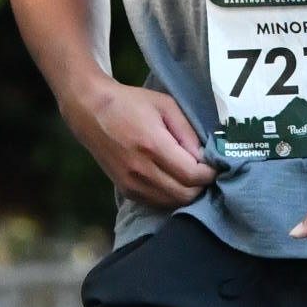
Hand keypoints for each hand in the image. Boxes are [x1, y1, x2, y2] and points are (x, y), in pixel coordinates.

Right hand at [65, 79, 215, 207]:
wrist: (91, 111)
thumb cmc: (131, 103)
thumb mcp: (166, 106)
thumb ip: (188, 132)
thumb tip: (205, 157)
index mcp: (153, 145)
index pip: (192, 175)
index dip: (210, 173)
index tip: (215, 165)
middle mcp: (141, 169)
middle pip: (185, 195)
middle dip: (202, 186)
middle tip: (206, 172)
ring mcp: (131, 184)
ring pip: (172, 203)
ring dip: (187, 194)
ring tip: (191, 177)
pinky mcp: (125, 191)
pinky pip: (157, 203)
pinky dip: (171, 197)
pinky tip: (174, 181)